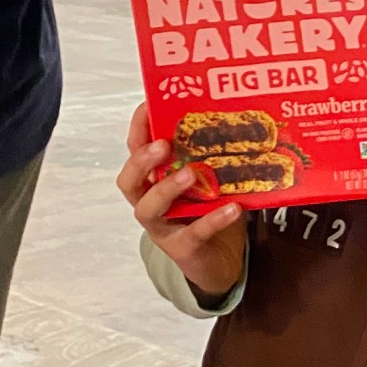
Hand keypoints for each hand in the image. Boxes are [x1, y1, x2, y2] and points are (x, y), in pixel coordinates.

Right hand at [116, 103, 246, 301]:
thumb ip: (210, 156)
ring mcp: (162, 228)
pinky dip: (213, 219)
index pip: (135, 151)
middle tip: (162, 145)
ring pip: (149, 208)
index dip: (138, 129)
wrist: (219, 260)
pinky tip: (232, 207)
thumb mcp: (208, 180)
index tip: (146, 106)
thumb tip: (237, 118)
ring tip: (190, 174)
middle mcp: (150, 203)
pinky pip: (194, 233)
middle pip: (129, 181)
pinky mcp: (182, 248)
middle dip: (141, 161)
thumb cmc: (209, 211)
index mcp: (153, 181)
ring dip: (167, 188)